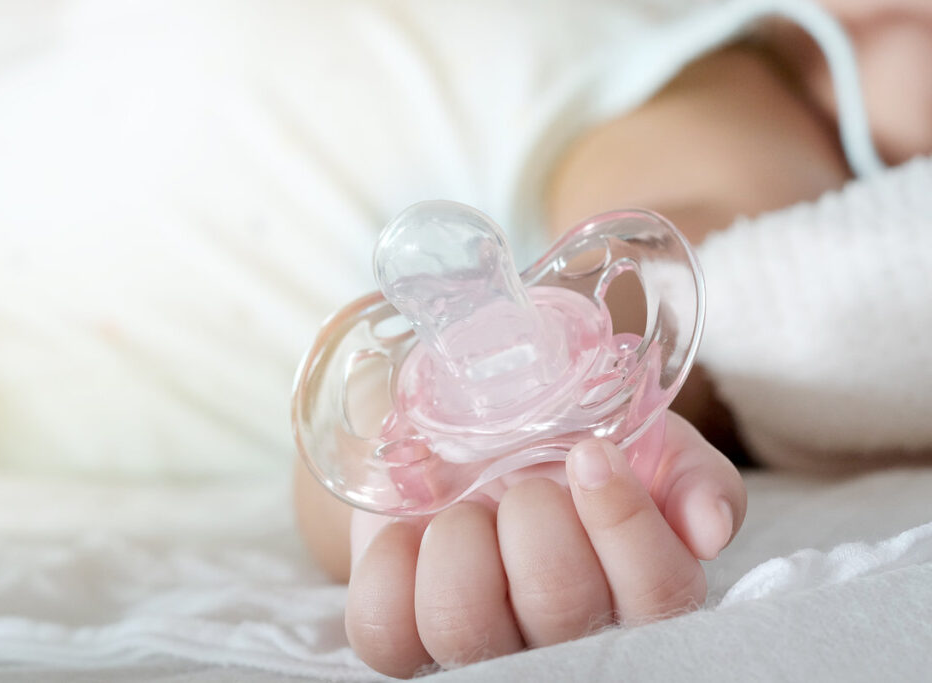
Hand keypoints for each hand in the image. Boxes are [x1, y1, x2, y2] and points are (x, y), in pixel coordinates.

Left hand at [344, 411, 745, 676]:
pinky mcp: (403, 644)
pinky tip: (412, 531)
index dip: (624, 524)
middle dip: (536, 521)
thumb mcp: (640, 443)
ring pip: (466, 629)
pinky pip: (386, 631)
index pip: (660, 594)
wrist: (465, 430)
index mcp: (639, 592)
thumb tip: (708, 527)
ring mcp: (481, 650)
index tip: (590, 456)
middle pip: (564, 611)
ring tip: (465, 512)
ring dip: (461, 542)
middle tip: (522, 485)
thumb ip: (690, 478)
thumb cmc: (562, 445)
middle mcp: (567, 641)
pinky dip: (392, 563)